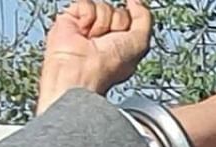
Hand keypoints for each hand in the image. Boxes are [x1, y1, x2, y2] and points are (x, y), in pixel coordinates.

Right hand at [36, 0, 151, 114]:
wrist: (80, 70)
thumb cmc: (108, 66)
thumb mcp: (140, 43)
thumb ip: (144, 19)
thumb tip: (136, 1)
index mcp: (122, 43)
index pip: (131, 18)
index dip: (130, 22)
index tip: (124, 33)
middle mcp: (105, 34)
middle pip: (119, 11)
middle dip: (116, 25)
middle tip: (107, 41)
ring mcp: (88, 26)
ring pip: (103, 6)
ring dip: (101, 24)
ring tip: (92, 39)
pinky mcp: (71, 19)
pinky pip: (86, 3)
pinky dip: (87, 17)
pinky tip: (82, 32)